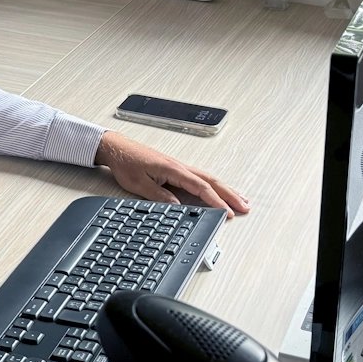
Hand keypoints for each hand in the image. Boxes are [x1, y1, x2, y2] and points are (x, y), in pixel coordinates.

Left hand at [94, 131, 250, 216]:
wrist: (117, 148)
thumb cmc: (126, 163)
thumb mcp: (139, 184)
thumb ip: (159, 196)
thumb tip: (178, 208)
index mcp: (173, 169)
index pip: (200, 187)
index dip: (215, 201)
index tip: (226, 212)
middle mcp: (180, 167)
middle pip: (212, 181)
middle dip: (230, 195)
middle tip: (245, 207)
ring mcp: (179, 167)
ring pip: (209, 179)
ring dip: (226, 190)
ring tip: (241, 200)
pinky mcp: (176, 169)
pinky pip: (200, 178)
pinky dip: (214, 186)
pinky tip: (218, 191)